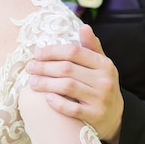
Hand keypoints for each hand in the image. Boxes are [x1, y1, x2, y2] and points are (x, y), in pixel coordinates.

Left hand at [26, 25, 122, 143]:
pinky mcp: (95, 116)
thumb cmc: (101, 87)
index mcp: (104, 64)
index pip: (73, 52)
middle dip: (44, 67)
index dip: (52, 51)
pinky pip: (72, 109)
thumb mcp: (102, 66)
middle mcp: (104, 80)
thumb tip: (84, 26)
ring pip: (67, 87)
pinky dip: (58, 103)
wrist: (114, 117)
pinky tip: (47, 98)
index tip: (37, 54)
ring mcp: (100, 99)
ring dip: (46, 84)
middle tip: (30, 68)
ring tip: (32, 83)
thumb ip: (92, 48)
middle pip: (67, 69)